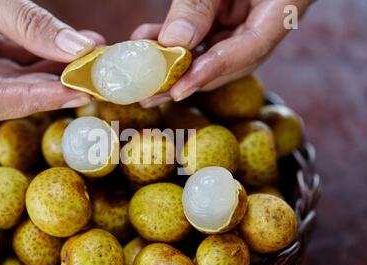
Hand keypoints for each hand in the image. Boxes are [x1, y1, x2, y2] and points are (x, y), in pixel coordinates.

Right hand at [0, 0, 104, 122]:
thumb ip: (27, 22)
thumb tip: (81, 48)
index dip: (33, 99)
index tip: (74, 90)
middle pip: (5, 95)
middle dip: (52, 86)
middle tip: (93, 75)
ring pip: (12, 79)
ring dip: (52, 69)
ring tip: (89, 57)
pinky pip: (10, 60)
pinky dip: (40, 54)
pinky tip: (70, 46)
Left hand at [132, 0, 313, 107]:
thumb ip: (199, 3)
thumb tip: (174, 41)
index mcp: (283, 6)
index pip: (251, 48)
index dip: (214, 71)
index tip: (179, 89)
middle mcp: (267, 20)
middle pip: (229, 61)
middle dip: (187, 78)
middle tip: (151, 94)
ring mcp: (247, 18)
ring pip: (213, 50)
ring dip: (176, 62)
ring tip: (144, 70)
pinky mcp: (230, 14)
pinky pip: (204, 33)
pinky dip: (177, 39)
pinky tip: (150, 40)